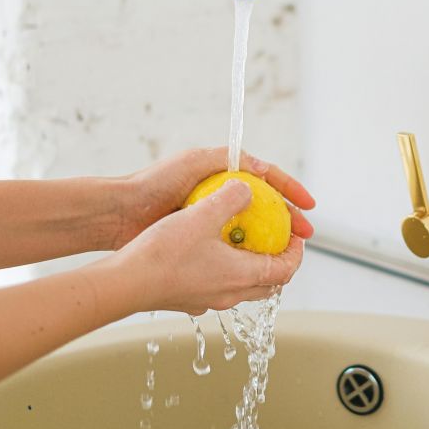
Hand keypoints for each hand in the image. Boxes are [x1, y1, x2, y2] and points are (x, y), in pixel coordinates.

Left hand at [111, 146, 314, 249]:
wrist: (119, 214)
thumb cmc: (153, 184)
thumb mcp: (195, 161)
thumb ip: (228, 160)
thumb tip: (263, 170)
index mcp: (223, 175)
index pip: (268, 181)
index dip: (292, 192)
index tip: (310, 207)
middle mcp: (221, 198)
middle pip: (267, 210)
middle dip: (290, 221)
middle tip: (305, 236)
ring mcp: (212, 223)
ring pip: (254, 233)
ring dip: (274, 243)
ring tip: (288, 254)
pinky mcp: (200, 244)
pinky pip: (232, 251)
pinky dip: (249, 257)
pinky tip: (259, 267)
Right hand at [115, 179, 304, 313]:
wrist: (125, 282)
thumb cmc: (164, 251)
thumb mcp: (203, 214)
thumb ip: (231, 197)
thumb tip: (248, 187)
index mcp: (242, 276)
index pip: (285, 270)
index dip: (296, 252)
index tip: (296, 235)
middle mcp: (229, 295)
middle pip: (269, 284)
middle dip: (279, 263)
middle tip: (277, 241)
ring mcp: (208, 301)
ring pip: (243, 288)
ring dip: (252, 268)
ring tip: (245, 244)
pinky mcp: (188, 301)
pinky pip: (218, 287)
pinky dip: (226, 272)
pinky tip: (209, 252)